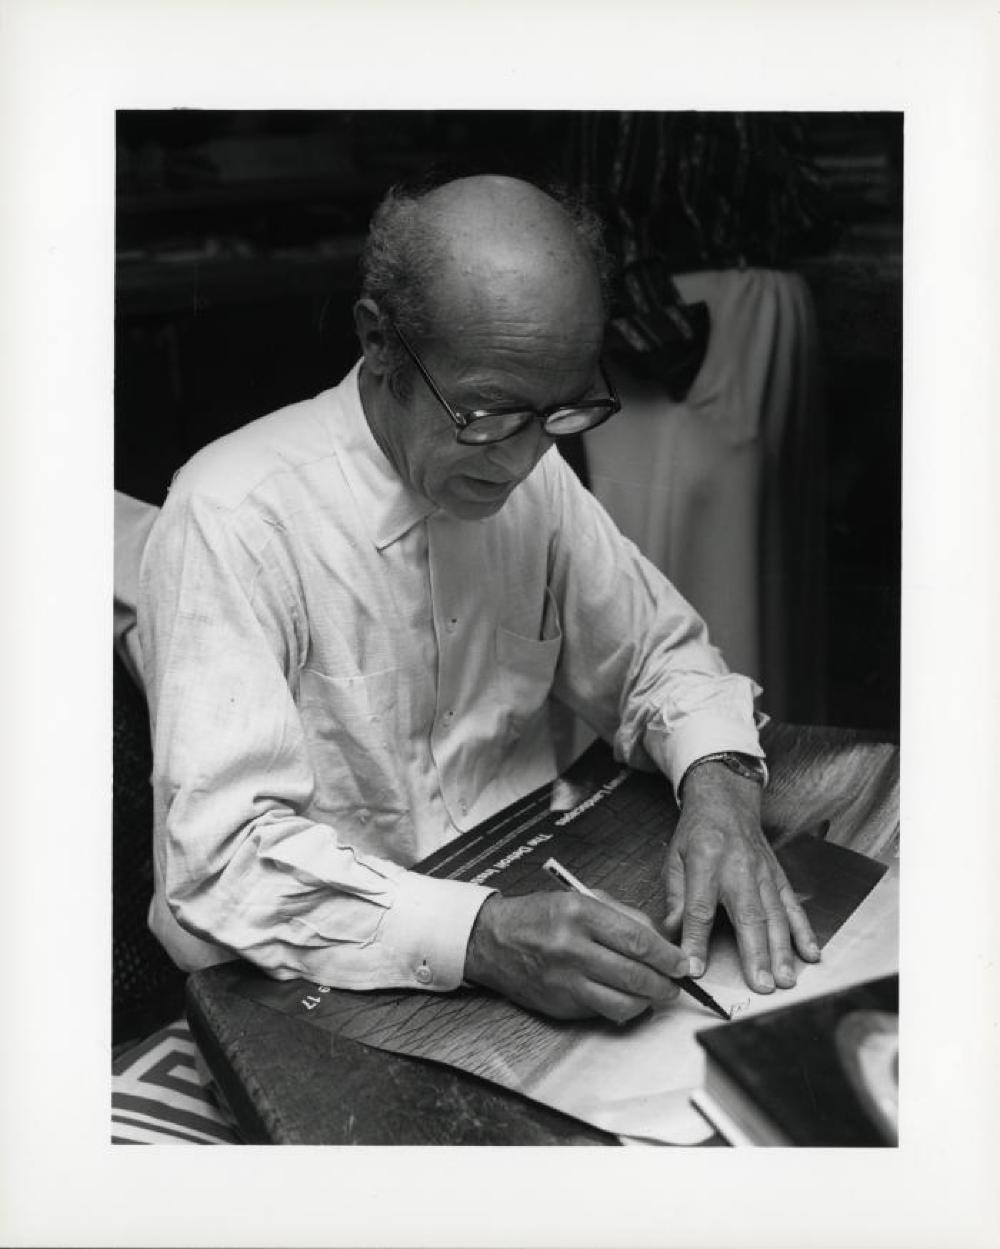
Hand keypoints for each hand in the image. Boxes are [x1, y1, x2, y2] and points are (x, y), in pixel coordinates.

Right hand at [464, 890, 689, 1023]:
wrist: (492, 940)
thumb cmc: (538, 916)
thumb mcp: (580, 899)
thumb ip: (622, 916)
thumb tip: (660, 940)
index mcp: (579, 914)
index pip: (636, 940)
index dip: (666, 956)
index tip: (682, 963)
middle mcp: (571, 948)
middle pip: (634, 975)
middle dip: (664, 984)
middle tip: (675, 984)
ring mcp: (565, 981)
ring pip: (622, 1003)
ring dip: (647, 1002)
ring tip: (653, 994)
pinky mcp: (560, 1005)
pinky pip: (601, 1012)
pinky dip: (620, 1008)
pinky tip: (625, 998)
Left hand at [663, 762, 819, 992]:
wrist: (726, 801)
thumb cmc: (697, 833)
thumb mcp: (673, 858)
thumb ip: (675, 897)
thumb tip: (671, 934)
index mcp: (705, 862)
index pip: (700, 908)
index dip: (696, 940)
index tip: (694, 968)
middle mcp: (739, 869)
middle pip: (748, 915)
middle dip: (756, 953)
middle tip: (761, 985)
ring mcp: (764, 873)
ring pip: (776, 915)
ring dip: (782, 950)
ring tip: (785, 980)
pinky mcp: (779, 876)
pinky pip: (794, 906)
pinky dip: (804, 931)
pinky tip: (810, 954)